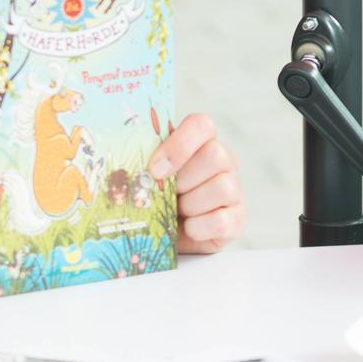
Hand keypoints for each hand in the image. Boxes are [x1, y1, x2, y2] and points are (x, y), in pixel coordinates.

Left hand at [151, 114, 244, 253]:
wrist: (165, 236)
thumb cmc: (156, 199)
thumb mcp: (148, 176)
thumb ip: (142, 161)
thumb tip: (125, 160)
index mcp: (200, 142)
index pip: (201, 125)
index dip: (179, 145)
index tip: (155, 169)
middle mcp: (224, 161)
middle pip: (216, 154)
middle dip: (183, 179)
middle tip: (167, 194)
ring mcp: (234, 190)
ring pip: (222, 187)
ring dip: (191, 204)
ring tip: (178, 212)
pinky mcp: (237, 219)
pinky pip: (222, 220)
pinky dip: (199, 227)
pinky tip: (188, 228)